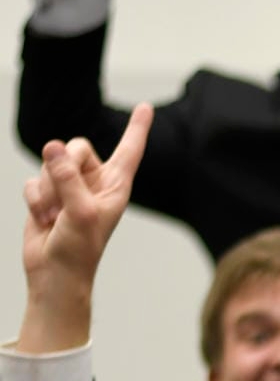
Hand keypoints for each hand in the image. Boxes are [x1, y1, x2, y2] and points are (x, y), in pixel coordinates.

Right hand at [18, 104, 151, 353]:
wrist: (55, 273)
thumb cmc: (78, 249)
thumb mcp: (79, 212)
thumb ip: (68, 177)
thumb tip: (54, 146)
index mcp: (116, 186)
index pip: (129, 151)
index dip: (137, 128)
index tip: (146, 107)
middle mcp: (96, 183)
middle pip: (76, 147)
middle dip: (62, 169)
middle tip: (64, 200)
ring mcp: (70, 187)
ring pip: (50, 162)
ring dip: (46, 190)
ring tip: (55, 217)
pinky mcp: (47, 194)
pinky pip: (33, 180)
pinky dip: (34, 199)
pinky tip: (43, 219)